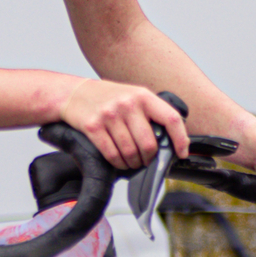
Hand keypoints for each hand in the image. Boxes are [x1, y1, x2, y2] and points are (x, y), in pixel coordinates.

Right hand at [51, 76, 191, 173]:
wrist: (74, 93)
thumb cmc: (107, 97)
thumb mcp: (133, 95)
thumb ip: (150, 113)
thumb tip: (169, 139)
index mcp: (143, 96)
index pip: (170, 118)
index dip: (180, 139)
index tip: (181, 152)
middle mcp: (127, 104)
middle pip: (148, 143)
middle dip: (149, 158)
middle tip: (146, 160)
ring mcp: (109, 115)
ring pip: (130, 152)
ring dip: (133, 163)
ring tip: (132, 162)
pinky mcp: (93, 127)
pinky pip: (112, 154)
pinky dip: (118, 163)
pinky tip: (119, 161)